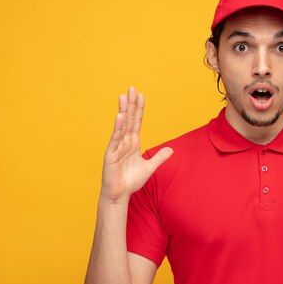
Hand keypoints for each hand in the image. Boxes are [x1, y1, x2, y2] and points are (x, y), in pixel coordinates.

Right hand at [100, 87, 172, 202]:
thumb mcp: (149, 167)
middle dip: (131, 104)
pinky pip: (115, 139)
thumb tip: (171, 150)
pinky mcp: (111, 154)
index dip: (139, 109)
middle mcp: (125, 142)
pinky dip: (118, 128)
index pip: (137, 122)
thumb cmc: (131, 181)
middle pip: (129, 119)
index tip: (141, 95)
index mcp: (133, 143)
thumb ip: (159, 157)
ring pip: (121, 126)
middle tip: (132, 88)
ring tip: (124, 97)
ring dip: (123, 111)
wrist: (120, 194)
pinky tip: (120, 117)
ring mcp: (117, 147)